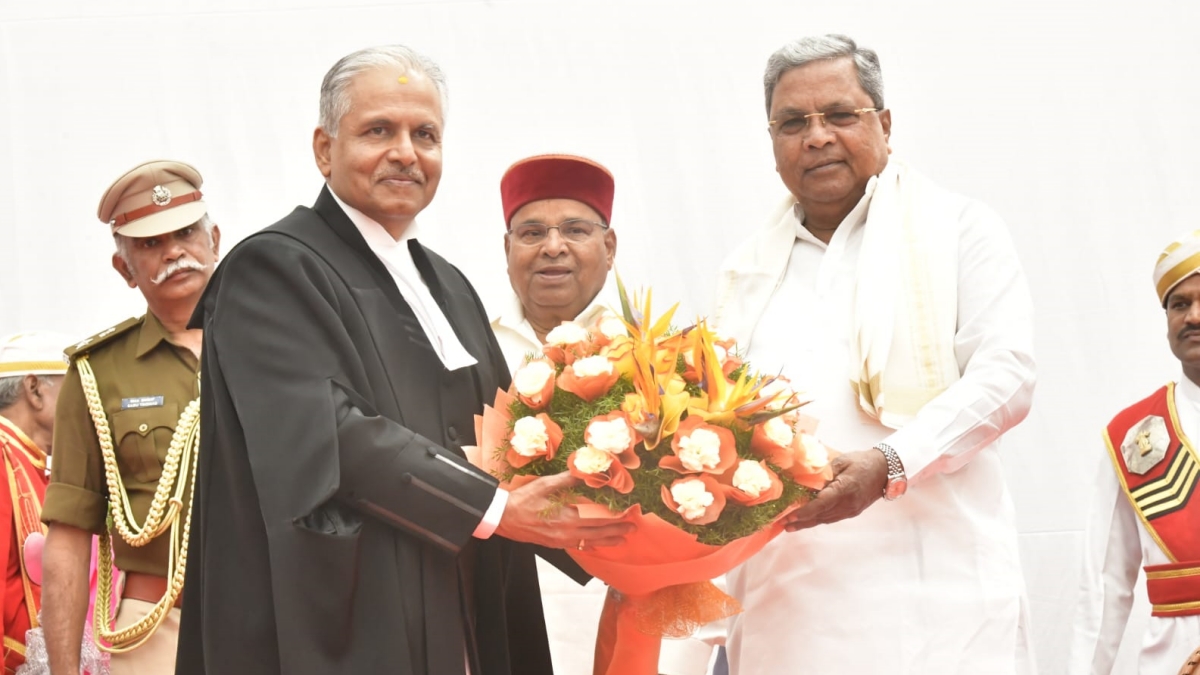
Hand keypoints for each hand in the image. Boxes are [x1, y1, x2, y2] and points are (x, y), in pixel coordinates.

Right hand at [495, 472, 634, 549]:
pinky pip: (578, 546)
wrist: (503, 518)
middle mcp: (567, 532)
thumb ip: (567, 479)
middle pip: (598, 533)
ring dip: (608, 541)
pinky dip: (591, 545)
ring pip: (590, 542)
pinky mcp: (555, 544)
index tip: (630, 513)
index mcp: (567, 517)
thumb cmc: (523, 500)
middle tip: (634, 528)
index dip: (616, 517)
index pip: (598, 518)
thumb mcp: (544, 485)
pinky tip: (597, 544)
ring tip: (622, 539)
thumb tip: (586, 470)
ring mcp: (561, 541)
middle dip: (617, 530)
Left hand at [782, 448, 887, 531]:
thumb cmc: (862, 461)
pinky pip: (831, 518)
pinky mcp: (852, 512)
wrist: (885, 470)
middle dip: (800, 521)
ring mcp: (851, 510)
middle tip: (782, 524)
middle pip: (821, 515)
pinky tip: (807, 521)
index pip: (821, 504)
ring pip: (825, 519)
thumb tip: (805, 479)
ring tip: (789, 526)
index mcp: (845, 488)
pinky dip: (818, 520)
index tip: (790, 517)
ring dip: (807, 523)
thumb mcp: (841, 461)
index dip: (805, 512)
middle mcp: (848, 503)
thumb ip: (823, 472)